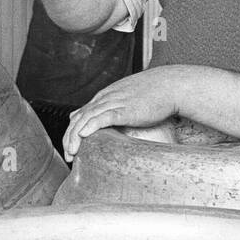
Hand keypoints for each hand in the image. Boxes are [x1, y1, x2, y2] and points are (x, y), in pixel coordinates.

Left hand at [62, 68, 181, 160]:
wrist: (172, 85)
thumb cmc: (154, 93)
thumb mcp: (127, 97)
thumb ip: (113, 106)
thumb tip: (105, 118)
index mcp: (105, 97)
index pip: (81, 115)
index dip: (72, 132)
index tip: (70, 147)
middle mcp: (106, 98)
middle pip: (79, 118)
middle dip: (70, 137)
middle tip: (67, 155)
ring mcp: (115, 102)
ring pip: (87, 118)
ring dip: (76, 136)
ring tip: (72, 152)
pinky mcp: (126, 109)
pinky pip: (104, 117)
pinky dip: (91, 126)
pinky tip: (84, 135)